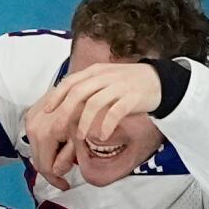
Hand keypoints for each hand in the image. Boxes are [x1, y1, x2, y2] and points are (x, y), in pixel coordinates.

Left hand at [24, 62, 162, 189]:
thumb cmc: (131, 84)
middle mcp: (105, 76)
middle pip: (78, 93)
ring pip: (94, 103)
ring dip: (84, 121)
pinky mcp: (132, 98)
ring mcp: (119, 86)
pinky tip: (101, 137)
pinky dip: (105, 125)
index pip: (70, 82)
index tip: (47, 110)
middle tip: (59, 130)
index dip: (57, 96)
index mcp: (96, 71)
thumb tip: (70, 101)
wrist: (161, 82)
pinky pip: (115, 112)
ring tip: (80, 136)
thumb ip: (91, 87)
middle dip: (66, 112)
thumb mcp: (108, 79)